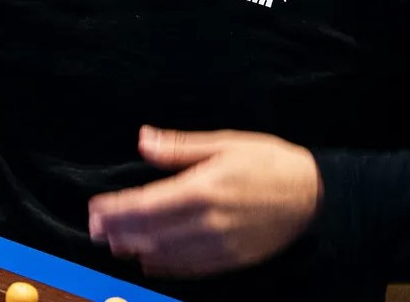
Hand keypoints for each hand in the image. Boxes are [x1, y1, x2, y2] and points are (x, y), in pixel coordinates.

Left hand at [86, 126, 320, 277]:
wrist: (314, 196)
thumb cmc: (268, 162)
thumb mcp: (225, 143)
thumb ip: (180, 148)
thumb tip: (143, 140)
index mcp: (204, 189)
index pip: (147, 204)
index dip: (117, 210)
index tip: (95, 209)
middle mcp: (208, 222)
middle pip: (151, 233)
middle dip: (118, 232)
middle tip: (95, 230)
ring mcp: (220, 245)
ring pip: (167, 255)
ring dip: (136, 250)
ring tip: (114, 244)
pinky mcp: (231, 260)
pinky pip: (190, 268)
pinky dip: (164, 266)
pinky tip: (149, 261)